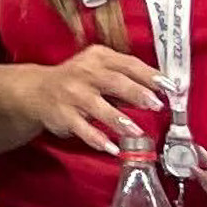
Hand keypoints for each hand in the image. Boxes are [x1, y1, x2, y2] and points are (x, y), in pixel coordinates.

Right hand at [20, 43, 170, 158]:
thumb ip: (125, 78)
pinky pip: (82, 129)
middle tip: (156, 104)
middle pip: (114, 82)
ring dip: (119, 120)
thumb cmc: (77, 79)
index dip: (150, 74)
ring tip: (137, 132)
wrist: (37, 90)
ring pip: (98, 106)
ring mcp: (72, 94)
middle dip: (137, 93)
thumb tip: (157, 91)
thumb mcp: (98, 69)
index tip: (169, 86)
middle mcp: (84, 73)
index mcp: (97, 58)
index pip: (127, 63)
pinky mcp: (63, 115)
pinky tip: (112, 148)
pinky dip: (98, 139)